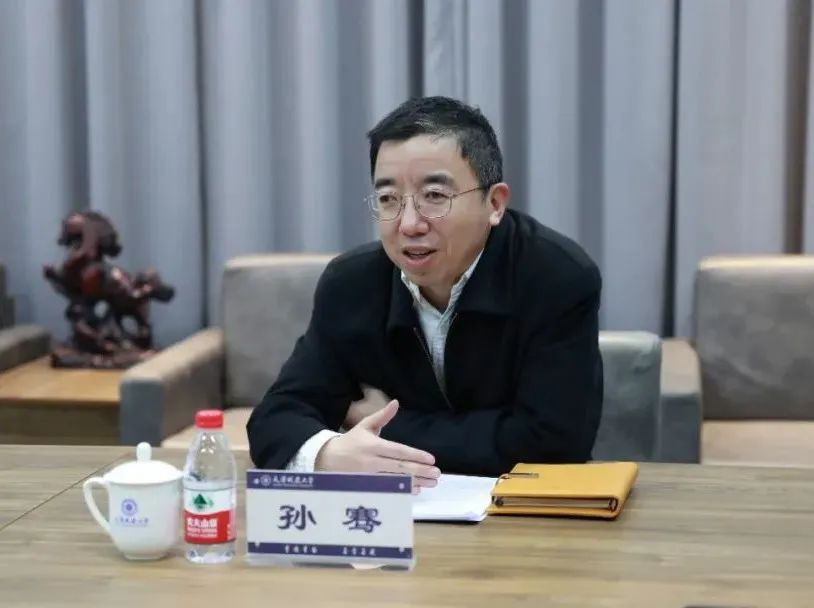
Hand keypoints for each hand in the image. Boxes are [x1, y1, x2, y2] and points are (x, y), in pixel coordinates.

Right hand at [316, 400, 439, 492]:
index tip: (431, 459)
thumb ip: (382, 416)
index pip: (398, 451)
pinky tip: (416, 490)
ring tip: (431, 482)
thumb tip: (396, 402)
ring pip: (396, 481)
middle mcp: (371, 462)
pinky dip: (402, 491)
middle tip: (437, 474)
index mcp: (373, 445)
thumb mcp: (365, 427)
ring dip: (416, 482)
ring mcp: (368, 477)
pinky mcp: (366, 488)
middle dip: (420, 471)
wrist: (326, 460)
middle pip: (400, 467)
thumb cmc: (350, 442)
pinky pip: (387, 491)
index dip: (415, 455)